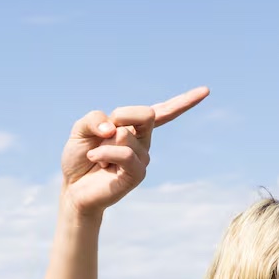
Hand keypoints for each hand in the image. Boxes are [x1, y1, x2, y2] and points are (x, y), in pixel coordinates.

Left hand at [59, 87, 208, 216]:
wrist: (73, 188)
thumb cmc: (79, 157)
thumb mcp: (80, 129)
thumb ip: (95, 118)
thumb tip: (114, 129)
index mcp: (135, 127)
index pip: (163, 111)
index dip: (185, 101)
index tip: (206, 91)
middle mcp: (143, 141)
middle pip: (147, 114)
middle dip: (121, 115)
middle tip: (102, 132)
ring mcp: (142, 158)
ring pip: (127, 135)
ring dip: (103, 142)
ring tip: (96, 156)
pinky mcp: (137, 175)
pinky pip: (125, 153)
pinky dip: (105, 152)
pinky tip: (96, 159)